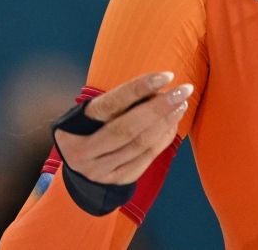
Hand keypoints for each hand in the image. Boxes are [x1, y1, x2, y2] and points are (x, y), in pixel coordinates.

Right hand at [54, 71, 191, 184]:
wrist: (81, 166)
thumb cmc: (93, 127)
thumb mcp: (95, 112)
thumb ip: (121, 101)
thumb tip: (159, 88)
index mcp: (73, 127)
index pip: (111, 104)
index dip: (140, 88)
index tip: (167, 76)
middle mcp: (83, 152)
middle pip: (128, 128)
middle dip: (160, 107)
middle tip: (184, 90)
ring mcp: (100, 170)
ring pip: (141, 144)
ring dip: (166, 122)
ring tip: (181, 103)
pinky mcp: (117, 181)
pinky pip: (147, 158)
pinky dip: (164, 138)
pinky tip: (173, 122)